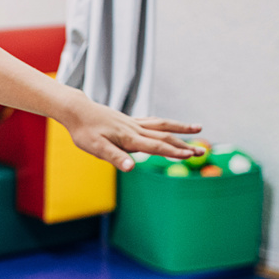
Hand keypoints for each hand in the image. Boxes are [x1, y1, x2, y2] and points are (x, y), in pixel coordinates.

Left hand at [62, 100, 202, 171]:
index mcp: (129, 138)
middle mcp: (134, 129)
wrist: (76, 110)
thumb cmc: (84, 131)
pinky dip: (164, 123)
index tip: (191, 155)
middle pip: (164, 136)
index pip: (157, 146)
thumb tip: (131, 168)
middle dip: (184, 144)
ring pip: (161, 125)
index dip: (174, 152)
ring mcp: (132, 123)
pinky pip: (152, 121)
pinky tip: (168, 126)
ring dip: (180, 128)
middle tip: (202, 150)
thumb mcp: (96, 148)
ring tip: (198, 128)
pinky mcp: (128, 120)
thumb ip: (115, 157)